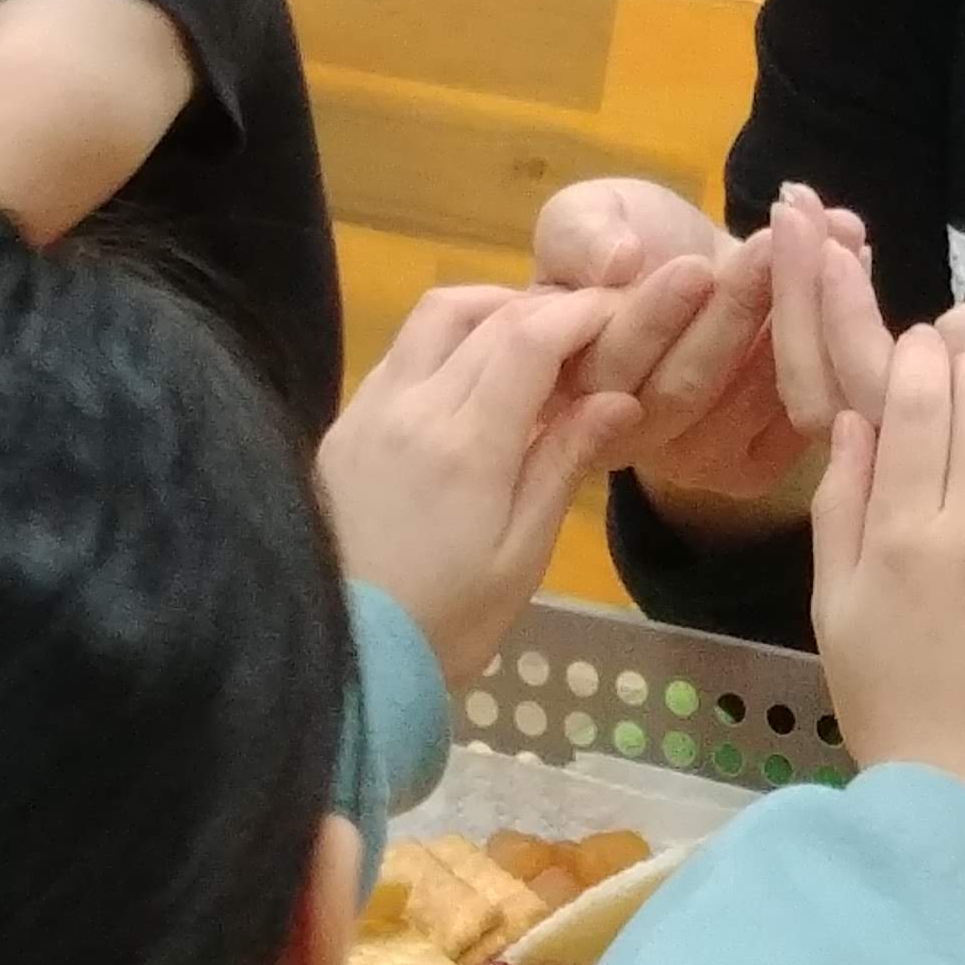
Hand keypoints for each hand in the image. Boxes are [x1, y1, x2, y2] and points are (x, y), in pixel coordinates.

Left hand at [316, 286, 641, 670]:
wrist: (348, 658)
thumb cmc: (450, 622)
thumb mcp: (523, 554)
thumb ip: (563, 463)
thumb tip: (618, 397)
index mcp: (467, 445)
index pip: (529, 338)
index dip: (581, 312)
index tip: (620, 311)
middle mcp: (412, 408)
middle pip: (483, 316)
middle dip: (544, 306)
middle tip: (587, 326)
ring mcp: (369, 411)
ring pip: (432, 318)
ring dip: (490, 309)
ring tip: (532, 340)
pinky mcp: (343, 425)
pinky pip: (401, 354)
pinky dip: (447, 342)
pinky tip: (473, 379)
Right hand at [541, 179, 877, 513]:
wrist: (694, 264)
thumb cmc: (629, 240)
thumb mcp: (586, 215)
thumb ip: (580, 233)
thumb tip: (617, 262)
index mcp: (565, 385)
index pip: (609, 365)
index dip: (654, 318)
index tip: (697, 266)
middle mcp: (623, 438)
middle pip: (685, 388)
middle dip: (736, 311)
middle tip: (775, 244)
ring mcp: (691, 461)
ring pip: (749, 399)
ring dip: (792, 317)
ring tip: (825, 244)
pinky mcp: (752, 466)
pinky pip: (795, 415)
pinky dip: (832, 341)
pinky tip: (857, 270)